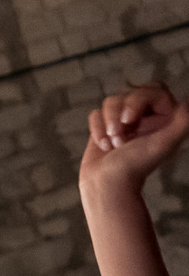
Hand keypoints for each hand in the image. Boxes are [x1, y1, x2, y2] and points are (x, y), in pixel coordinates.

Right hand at [82, 84, 188, 198]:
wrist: (107, 184)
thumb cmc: (135, 166)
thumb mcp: (163, 143)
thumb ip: (182, 122)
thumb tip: (187, 101)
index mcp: (164, 120)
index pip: (152, 91)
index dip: (136, 101)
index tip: (130, 120)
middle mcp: (146, 119)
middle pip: (129, 93)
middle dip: (118, 113)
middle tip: (120, 135)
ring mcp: (124, 123)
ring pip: (110, 102)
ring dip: (107, 124)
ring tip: (114, 144)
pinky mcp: (105, 127)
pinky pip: (96, 114)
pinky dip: (97, 131)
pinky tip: (104, 146)